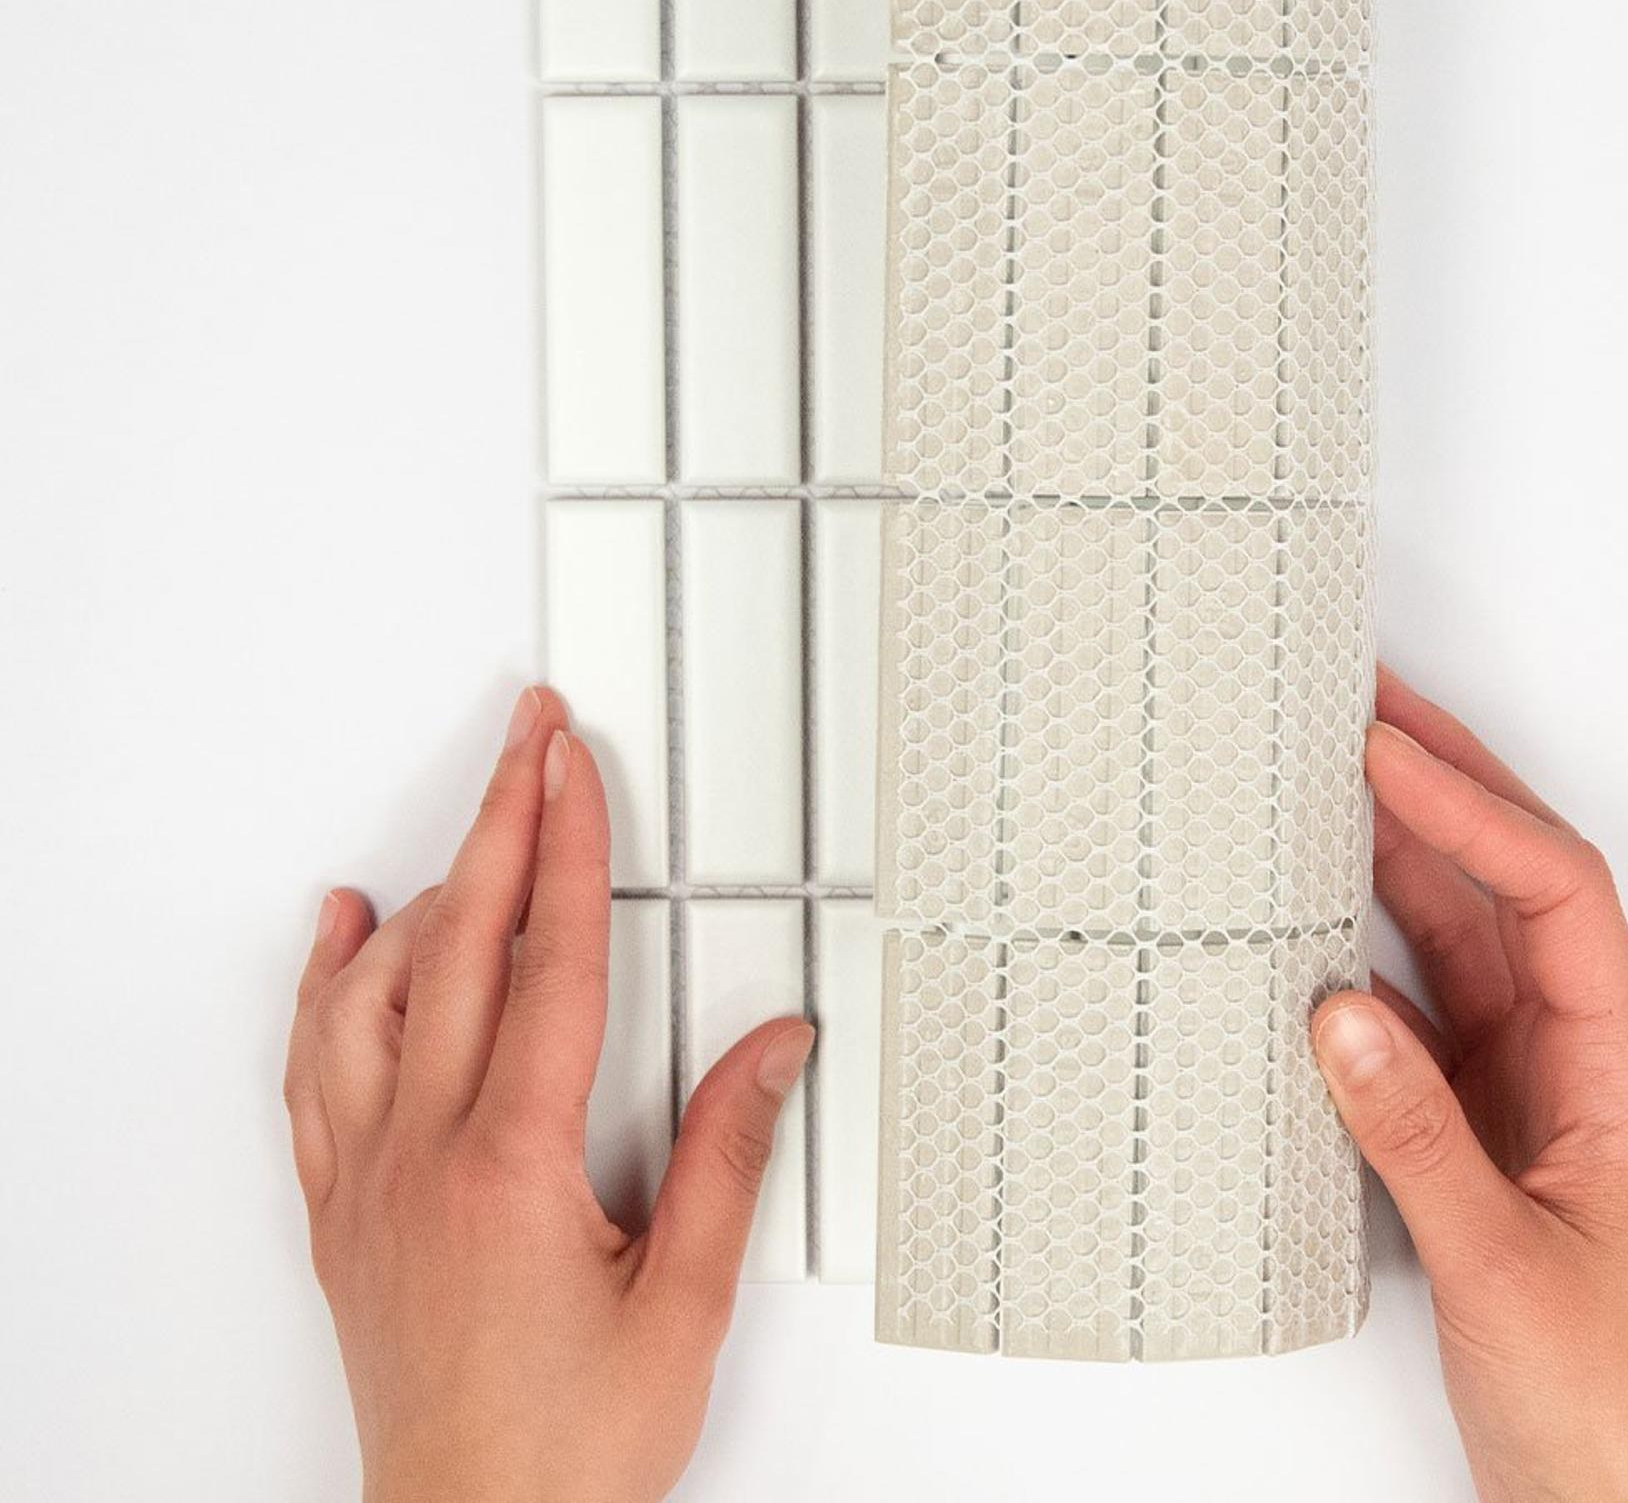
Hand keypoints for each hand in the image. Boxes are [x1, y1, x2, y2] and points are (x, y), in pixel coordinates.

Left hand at [283, 688, 812, 1502]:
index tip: (574, 766)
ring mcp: (368, 1181)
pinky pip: (312, 1072)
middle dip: (501, 820)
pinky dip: (326, 987)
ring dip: (423, 893)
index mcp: (513, 1165)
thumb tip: (772, 1046)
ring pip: (375, 996)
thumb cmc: (568, 1450)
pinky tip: (342, 939)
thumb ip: (728, 1158)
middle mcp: (423, 1157)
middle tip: (527, 740)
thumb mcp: (684, 1306)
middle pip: (461, 946)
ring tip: (465, 824)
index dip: (569, 846)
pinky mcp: (341, 1214)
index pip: (551, 962)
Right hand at [1312, 670, 1627, 1502]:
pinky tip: (1310, 918)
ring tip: (1330, 773)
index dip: (1472, 809)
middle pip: (1513, 880)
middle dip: (1443, 782)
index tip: (1385, 753)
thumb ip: (1414, 1133)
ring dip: (1399, 848)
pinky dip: (1357, 945)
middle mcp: (1573, 1054)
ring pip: (1456, 930)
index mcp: (1616, 1065)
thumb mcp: (1502, 1263)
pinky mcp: (1468, 1121)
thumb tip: (1337, 1010)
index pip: (1554, 891)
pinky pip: (1409, 1002)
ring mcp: (1519, 1084)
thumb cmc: (1603, 1403)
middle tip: (1362, 704)